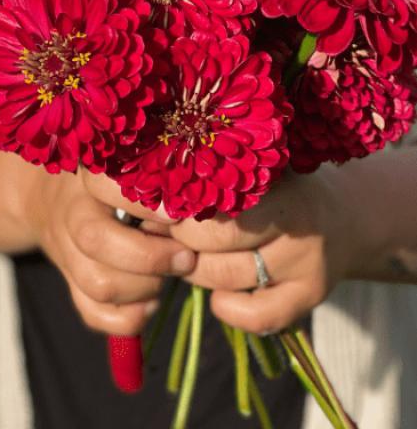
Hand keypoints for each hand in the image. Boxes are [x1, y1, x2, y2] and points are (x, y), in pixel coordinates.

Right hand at [22, 167, 196, 335]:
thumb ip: (160, 181)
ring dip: (144, 289)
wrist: (54, 199)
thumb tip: (202, 206)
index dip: (140, 203)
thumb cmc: (112, 182)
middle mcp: (72, 213)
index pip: (101, 184)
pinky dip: (129, 318)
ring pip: (98, 283)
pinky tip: (149, 302)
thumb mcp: (130, 168)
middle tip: (186, 258)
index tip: (176, 215)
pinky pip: (94, 314)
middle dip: (149, 258)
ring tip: (168, 277)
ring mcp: (66, 252)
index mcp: (89, 179)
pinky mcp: (71, 286)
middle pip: (95, 240)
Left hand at [168, 167, 365, 334]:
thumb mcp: (248, 173)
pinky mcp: (311, 295)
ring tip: (187, 258)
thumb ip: (205, 182)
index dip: (172, 207)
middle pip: (214, 239)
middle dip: (179, 241)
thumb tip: (143, 194)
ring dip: (195, 272)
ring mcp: (306, 262)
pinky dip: (229, 310)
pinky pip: (258, 315)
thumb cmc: (275, 188)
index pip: (209, 199)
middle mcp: (294, 222)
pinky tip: (219, 297)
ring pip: (227, 277)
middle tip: (163, 235)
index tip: (152, 206)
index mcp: (272, 183)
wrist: (345, 215)